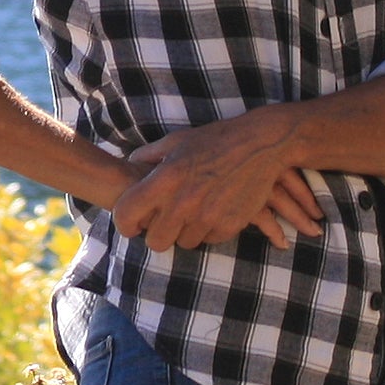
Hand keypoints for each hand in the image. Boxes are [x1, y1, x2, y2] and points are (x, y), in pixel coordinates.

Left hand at [115, 114, 320, 253]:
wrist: (260, 144)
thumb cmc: (214, 140)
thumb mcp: (177, 141)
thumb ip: (149, 155)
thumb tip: (130, 162)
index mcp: (165, 178)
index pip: (127, 214)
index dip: (125, 223)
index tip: (131, 224)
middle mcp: (184, 201)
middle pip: (155, 242)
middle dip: (156, 235)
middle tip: (163, 223)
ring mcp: (208, 216)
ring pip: (183, 244)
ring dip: (184, 232)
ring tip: (192, 212)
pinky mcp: (229, 225)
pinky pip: (209, 240)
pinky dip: (208, 230)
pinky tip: (213, 210)